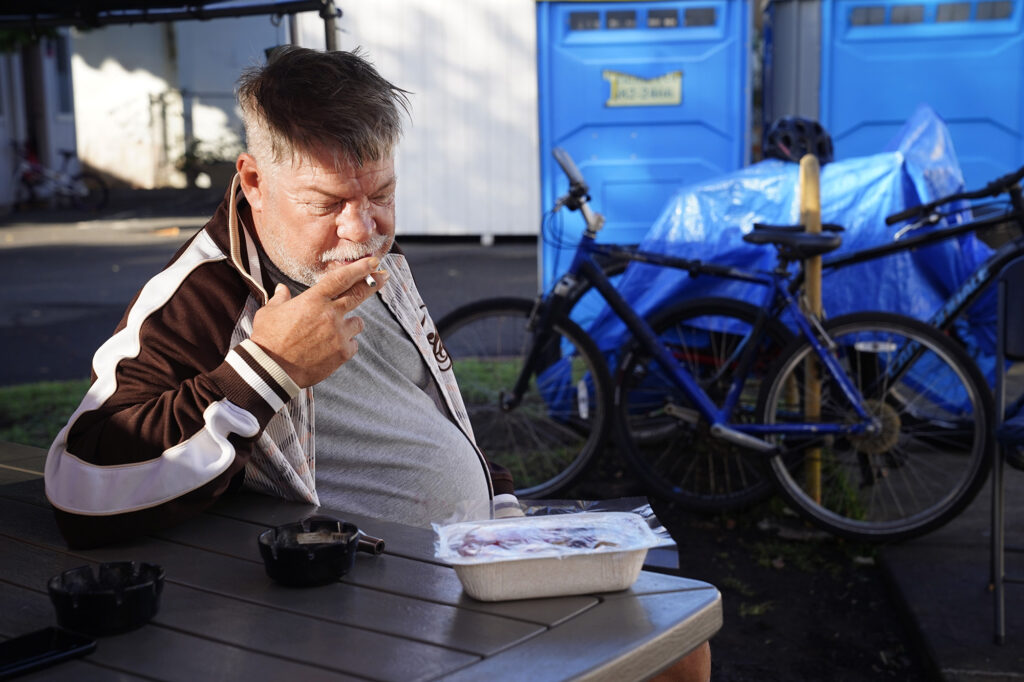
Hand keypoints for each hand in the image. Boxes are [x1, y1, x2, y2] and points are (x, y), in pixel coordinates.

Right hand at [249, 257, 388, 386]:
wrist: (272, 370)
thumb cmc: (268, 339)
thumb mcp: (270, 312)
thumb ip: (280, 298)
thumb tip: (282, 289)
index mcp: (313, 299)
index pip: (342, 278)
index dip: (360, 268)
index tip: (373, 262)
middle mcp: (330, 313)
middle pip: (359, 294)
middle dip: (374, 283)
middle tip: (385, 276)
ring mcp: (339, 333)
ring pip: (357, 323)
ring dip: (350, 324)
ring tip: (332, 332)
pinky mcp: (343, 352)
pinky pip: (353, 344)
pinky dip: (346, 344)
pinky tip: (331, 348)